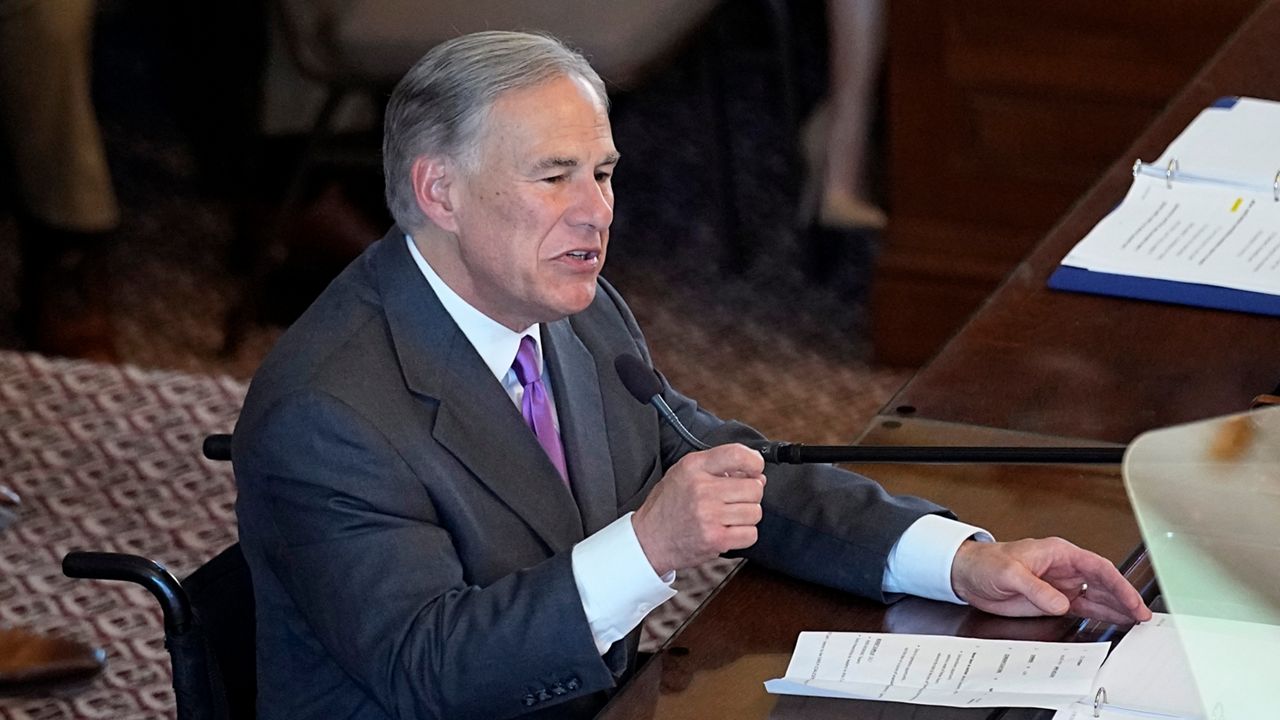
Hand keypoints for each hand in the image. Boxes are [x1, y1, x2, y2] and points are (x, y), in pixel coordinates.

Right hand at [632, 444, 765, 575]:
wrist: (649, 539)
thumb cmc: (668, 504)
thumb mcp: (684, 472)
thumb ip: (716, 467)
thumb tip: (757, 475)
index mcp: (694, 467)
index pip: (737, 454)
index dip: (755, 462)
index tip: (755, 470)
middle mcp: (702, 489)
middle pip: (754, 488)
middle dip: (750, 495)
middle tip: (735, 500)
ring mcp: (709, 515)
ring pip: (755, 512)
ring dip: (747, 516)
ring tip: (728, 517)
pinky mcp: (715, 539)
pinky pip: (751, 534)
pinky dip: (744, 535)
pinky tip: (728, 531)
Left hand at [950, 537, 1151, 624]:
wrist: (968, 575)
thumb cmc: (986, 563)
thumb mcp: (1009, 573)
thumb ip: (1036, 588)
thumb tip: (1061, 602)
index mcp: (1058, 554)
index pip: (1098, 568)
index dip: (1118, 584)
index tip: (1132, 601)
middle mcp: (1063, 569)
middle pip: (1103, 583)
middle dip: (1124, 599)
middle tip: (1142, 616)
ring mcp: (1060, 585)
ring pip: (1096, 596)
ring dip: (1115, 608)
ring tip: (1135, 621)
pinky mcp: (1052, 600)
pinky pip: (1082, 607)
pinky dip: (1099, 614)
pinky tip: (1113, 621)